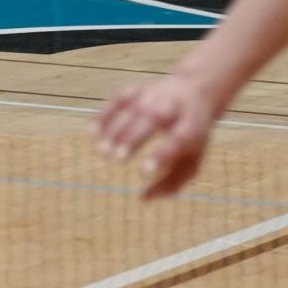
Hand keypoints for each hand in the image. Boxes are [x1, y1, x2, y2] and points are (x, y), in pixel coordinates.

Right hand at [95, 72, 221, 198]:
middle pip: (151, 120)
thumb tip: (142, 199)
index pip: (177, 140)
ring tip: (101, 152)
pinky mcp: (137, 88)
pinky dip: (105, 113)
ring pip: (131, 110)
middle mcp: (172, 108)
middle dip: (132, 139)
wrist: (195, 90)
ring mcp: (152, 95)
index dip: (161, 155)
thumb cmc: (191, 135)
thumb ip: (171, 182)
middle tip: (116, 159)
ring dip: (115, 130)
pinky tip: (93, 130)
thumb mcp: (193, 160)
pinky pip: (118, 99)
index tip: (144, 172)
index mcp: (191, 127)